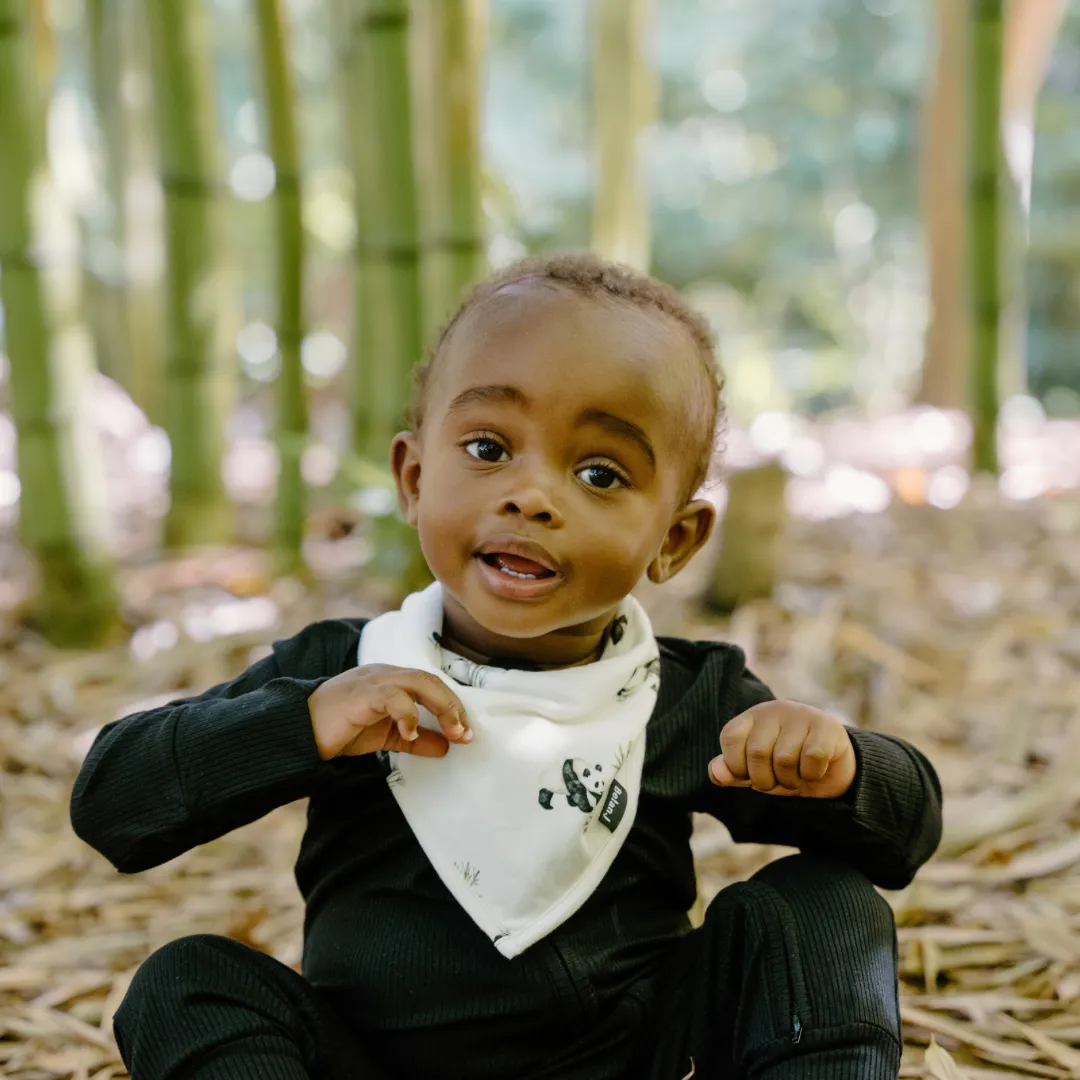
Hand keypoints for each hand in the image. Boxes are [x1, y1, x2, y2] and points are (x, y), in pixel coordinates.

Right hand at [308, 665, 470, 760]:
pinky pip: (392, 696)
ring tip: (453, 733)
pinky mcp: (360, 693)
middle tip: (465, 734)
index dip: (453, 706)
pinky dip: (408, 713)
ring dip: (442, 707)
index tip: (467, 733)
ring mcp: (372, 680)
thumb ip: (414, 739)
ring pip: (418, 682)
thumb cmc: (338, 729)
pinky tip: (412, 733)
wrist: (298, 732)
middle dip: (453, 707)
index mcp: (390, 680)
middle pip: (430, 681)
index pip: (431, 685)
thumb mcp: (385, 736)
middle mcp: (384, 674)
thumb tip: (446, 747)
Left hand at [708, 701, 854, 798]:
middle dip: (764, 780)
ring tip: (795, 776)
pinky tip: (815, 770)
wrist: (832, 768)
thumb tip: (715, 773)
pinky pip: (812, 758)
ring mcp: (802, 715)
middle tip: (777, 781)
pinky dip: (811, 774)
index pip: (730, 737)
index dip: (736, 766)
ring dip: (789, 780)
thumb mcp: (755, 772)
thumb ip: (732, 772)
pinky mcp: (827, 727)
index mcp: (752, 717)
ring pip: (784, 758)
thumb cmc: (786, 766)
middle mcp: (775, 710)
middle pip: (757, 752)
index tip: (749, 775)